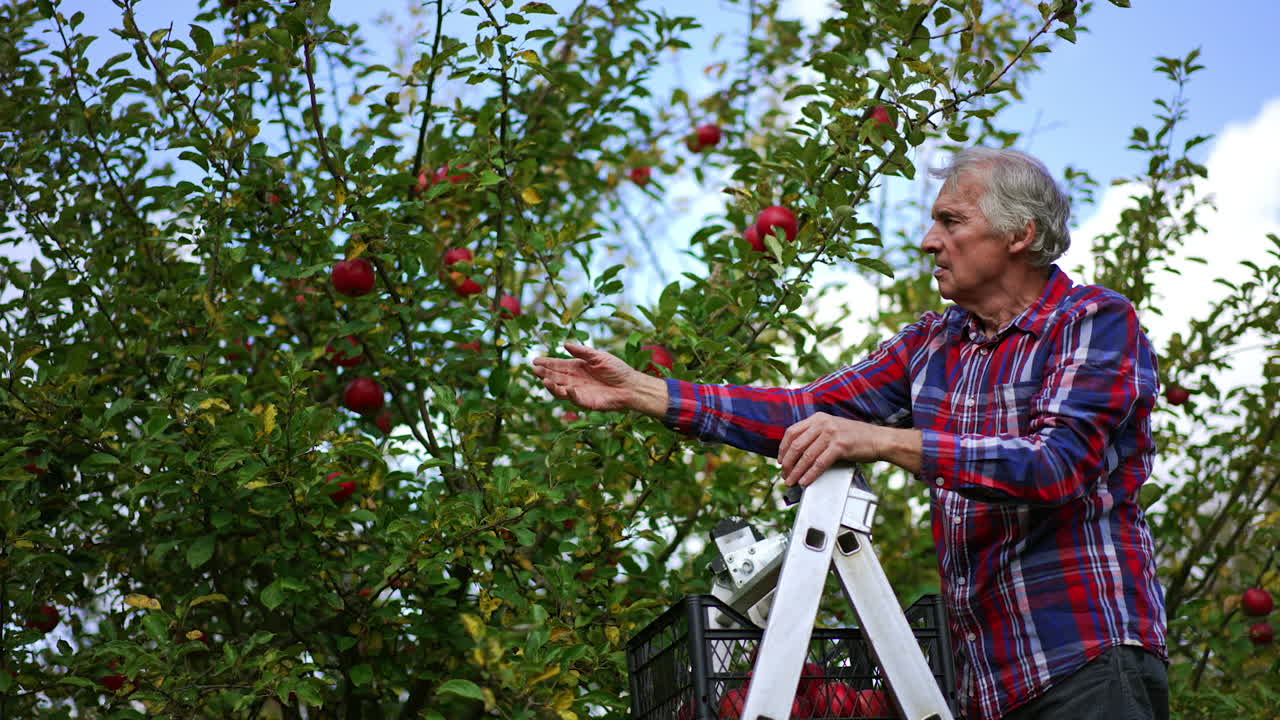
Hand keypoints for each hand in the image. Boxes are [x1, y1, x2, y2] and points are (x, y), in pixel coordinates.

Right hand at [532, 343, 660, 413]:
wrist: (631, 385)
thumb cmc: (617, 370)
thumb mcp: (599, 357)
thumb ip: (583, 352)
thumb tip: (565, 344)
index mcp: (577, 367)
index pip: (558, 365)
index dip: (546, 363)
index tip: (535, 360)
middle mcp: (575, 380)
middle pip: (555, 377)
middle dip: (544, 373)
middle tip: (535, 369)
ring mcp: (579, 392)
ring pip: (560, 390)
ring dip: (551, 386)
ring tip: (544, 379)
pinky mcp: (585, 403)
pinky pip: (574, 399)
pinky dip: (569, 394)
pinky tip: (567, 388)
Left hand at [778, 412, 883, 486]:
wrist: (879, 439)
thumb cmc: (856, 437)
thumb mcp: (833, 428)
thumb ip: (816, 435)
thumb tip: (797, 454)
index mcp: (818, 418)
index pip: (792, 432)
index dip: (783, 448)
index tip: (780, 460)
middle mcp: (823, 423)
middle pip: (796, 445)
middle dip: (787, 463)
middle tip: (784, 474)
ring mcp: (831, 434)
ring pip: (806, 456)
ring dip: (796, 471)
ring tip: (792, 481)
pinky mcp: (839, 446)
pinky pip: (819, 463)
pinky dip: (810, 474)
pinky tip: (806, 481)